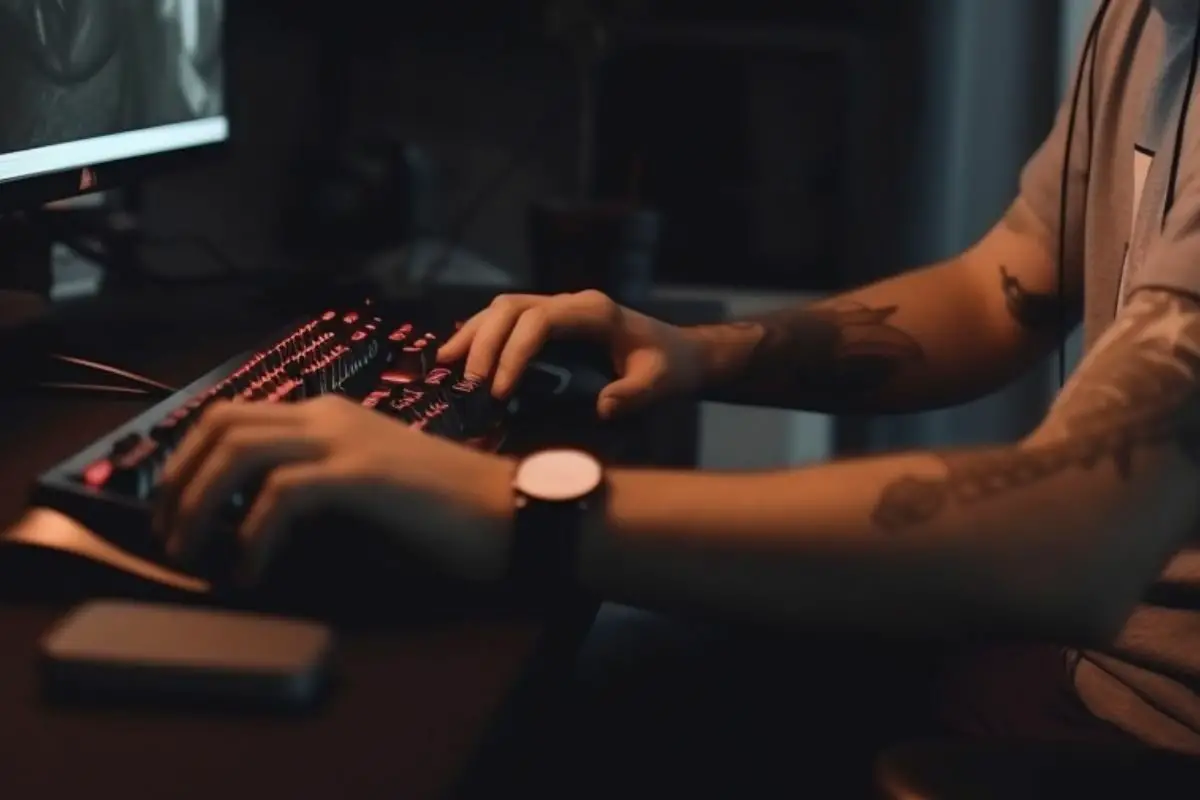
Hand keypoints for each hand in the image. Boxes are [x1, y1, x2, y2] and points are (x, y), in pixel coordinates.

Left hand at [154, 396, 513, 583]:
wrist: (512, 512)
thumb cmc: (447, 513)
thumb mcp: (366, 495)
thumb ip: (314, 495)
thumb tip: (248, 526)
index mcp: (330, 416)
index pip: (234, 415)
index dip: (188, 458)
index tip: (172, 506)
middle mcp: (328, 416)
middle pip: (220, 422)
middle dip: (178, 479)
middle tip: (168, 533)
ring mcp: (345, 440)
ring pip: (237, 449)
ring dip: (198, 504)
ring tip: (192, 553)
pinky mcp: (362, 474)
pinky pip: (281, 495)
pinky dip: (254, 537)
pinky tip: (253, 571)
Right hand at [438, 289, 701, 418]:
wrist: (680, 354)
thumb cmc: (669, 366)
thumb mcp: (661, 382)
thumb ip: (635, 394)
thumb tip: (603, 406)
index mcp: (594, 312)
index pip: (540, 321)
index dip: (514, 352)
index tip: (501, 391)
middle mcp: (571, 303)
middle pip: (511, 308)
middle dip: (484, 343)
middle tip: (467, 383)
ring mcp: (559, 309)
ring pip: (503, 309)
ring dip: (473, 334)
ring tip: (445, 362)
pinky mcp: (552, 322)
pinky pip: (508, 321)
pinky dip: (482, 336)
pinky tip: (460, 357)